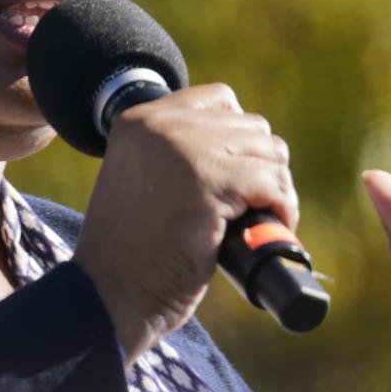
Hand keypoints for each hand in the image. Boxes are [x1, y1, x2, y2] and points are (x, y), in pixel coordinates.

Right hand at [72, 83, 294, 364]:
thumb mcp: (140, 178)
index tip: (236, 174)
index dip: (239, 136)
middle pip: (251, 126)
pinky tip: (266, 229)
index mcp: (139, 119)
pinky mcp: (208, 185)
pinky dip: (282, 209)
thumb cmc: (130, 248)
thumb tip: (249, 145)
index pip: (219, 98)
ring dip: (275, 188)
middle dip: (261, 166)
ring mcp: (185, 152)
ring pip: (269, 152)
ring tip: (260, 218)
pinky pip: (273, 184)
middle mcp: (161, 125)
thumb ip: (175, 151)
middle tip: (252, 206)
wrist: (108, 293)